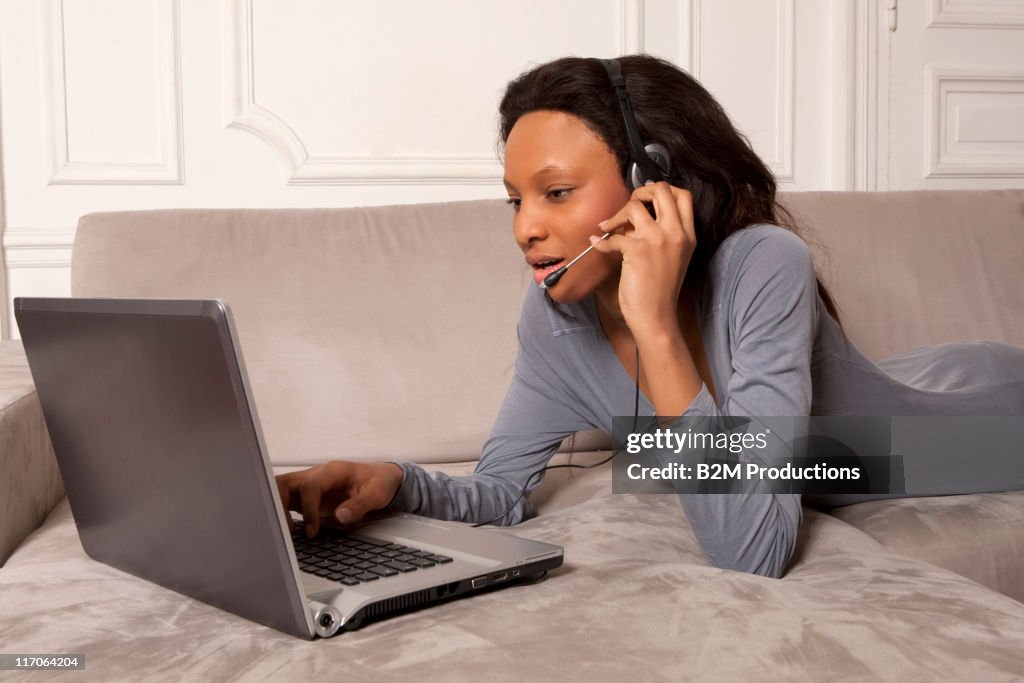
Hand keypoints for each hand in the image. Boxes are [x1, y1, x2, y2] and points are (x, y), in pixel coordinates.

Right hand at [275, 461, 403, 537]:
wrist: (383, 478)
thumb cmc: (380, 482)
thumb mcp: (377, 494)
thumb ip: (359, 505)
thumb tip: (339, 516)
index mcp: (333, 471)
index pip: (309, 486)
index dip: (308, 510)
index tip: (313, 530)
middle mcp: (317, 475)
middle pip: (284, 483)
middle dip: (281, 506)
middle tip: (289, 530)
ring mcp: (311, 484)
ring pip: (281, 490)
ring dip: (279, 509)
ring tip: (287, 531)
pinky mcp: (309, 495)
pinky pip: (288, 500)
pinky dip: (284, 514)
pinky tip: (291, 530)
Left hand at [590, 182, 696, 335]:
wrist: (656, 316)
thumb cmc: (660, 290)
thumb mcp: (673, 257)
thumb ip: (663, 234)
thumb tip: (638, 213)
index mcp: (687, 235)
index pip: (683, 195)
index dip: (662, 189)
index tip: (647, 198)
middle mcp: (676, 233)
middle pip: (661, 190)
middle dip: (641, 191)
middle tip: (630, 205)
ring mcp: (658, 240)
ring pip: (635, 205)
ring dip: (617, 214)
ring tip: (609, 227)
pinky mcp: (637, 251)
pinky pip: (614, 234)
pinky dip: (601, 239)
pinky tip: (598, 244)